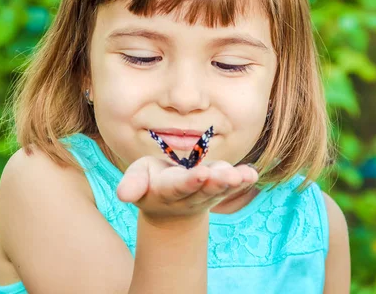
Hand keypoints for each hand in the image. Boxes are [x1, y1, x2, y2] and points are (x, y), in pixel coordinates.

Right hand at [116, 156, 257, 222]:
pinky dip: (244, 181)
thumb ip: (133, 184)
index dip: (190, 181)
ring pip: (220, 190)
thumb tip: (123, 195)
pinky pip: (234, 187)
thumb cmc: (151, 181)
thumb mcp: (137, 178)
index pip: (179, 186)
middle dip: (216, 183)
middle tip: (227, 176)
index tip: (201, 174)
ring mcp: (208, 194)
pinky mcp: (221, 189)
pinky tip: (252, 175)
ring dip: (232, 183)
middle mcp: (190, 196)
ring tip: (242, 176)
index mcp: (167, 191)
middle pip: (204, 190)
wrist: (170, 202)